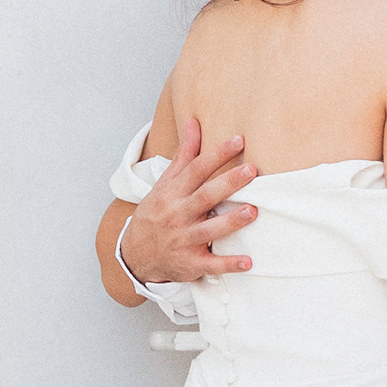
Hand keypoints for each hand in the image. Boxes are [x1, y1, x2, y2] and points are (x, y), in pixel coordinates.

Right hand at [120, 119, 258, 282]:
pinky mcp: (190, 263)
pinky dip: (228, 264)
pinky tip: (248, 262)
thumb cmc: (156, 213)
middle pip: (204, 197)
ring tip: (252, 211)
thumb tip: (193, 122)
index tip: (238, 140)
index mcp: (172, 193)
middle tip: (251, 171)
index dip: (216, 155)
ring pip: (209, 230)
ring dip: (231, 222)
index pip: (196, 170)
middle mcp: (177, 215)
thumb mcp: (164, 184)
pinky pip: (211, 264)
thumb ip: (183, 155)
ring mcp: (183, 240)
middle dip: (228, 184)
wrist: (134, 255)